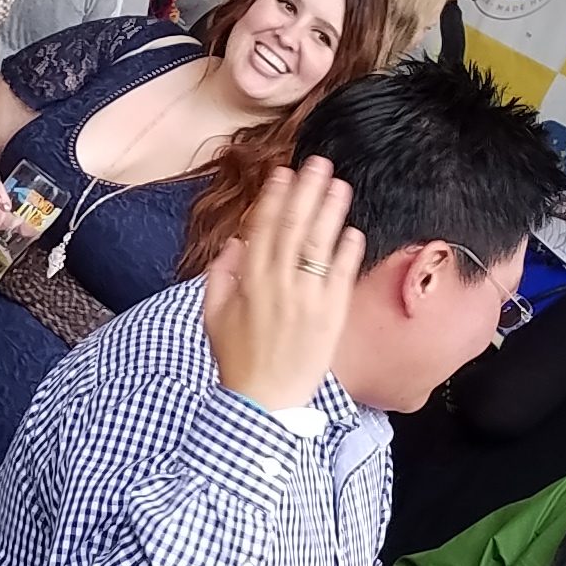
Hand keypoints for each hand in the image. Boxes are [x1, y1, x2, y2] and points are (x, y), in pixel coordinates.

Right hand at [202, 155, 360, 414]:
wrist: (262, 402)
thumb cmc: (236, 359)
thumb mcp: (212, 314)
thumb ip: (221, 274)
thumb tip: (236, 242)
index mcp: (249, 281)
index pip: (264, 228)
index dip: (275, 197)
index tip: (284, 172)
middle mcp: (279, 284)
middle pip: (296, 227)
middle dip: (307, 192)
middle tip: (319, 163)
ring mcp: (308, 299)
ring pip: (321, 245)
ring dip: (331, 211)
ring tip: (340, 184)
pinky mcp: (331, 316)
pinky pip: (342, 276)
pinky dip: (347, 251)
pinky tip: (353, 229)